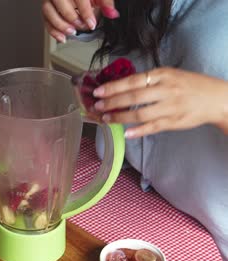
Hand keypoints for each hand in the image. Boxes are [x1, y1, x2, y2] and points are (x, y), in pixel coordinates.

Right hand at [42, 0, 118, 42]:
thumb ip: (105, 2)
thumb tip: (112, 13)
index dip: (85, 12)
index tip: (91, 23)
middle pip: (59, 2)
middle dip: (71, 17)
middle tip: (82, 26)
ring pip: (48, 11)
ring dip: (60, 25)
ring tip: (72, 32)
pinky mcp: (47, 8)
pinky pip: (45, 20)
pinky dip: (53, 31)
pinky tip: (62, 38)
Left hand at [92, 67, 227, 137]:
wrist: (217, 98)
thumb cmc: (189, 85)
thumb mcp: (169, 75)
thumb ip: (148, 80)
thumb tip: (119, 86)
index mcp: (162, 75)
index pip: (133, 81)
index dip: (113, 87)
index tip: (97, 92)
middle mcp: (166, 90)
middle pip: (133, 97)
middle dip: (112, 102)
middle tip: (96, 106)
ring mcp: (170, 107)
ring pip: (140, 114)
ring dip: (120, 117)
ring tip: (106, 119)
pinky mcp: (174, 122)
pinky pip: (152, 127)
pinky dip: (138, 131)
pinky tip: (125, 133)